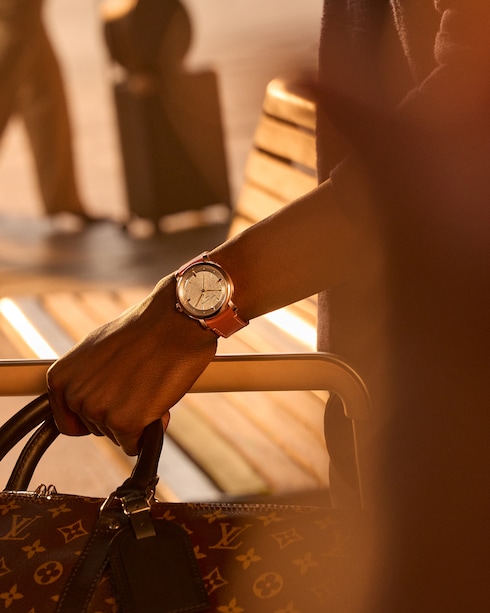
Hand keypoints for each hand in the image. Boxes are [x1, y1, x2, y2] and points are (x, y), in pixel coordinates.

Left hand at [47, 275, 217, 454]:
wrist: (175, 321)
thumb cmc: (144, 330)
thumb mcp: (98, 349)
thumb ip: (86, 379)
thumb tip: (91, 399)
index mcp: (60, 378)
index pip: (69, 421)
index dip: (97, 412)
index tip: (114, 400)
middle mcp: (73, 396)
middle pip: (96, 429)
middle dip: (120, 413)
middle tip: (139, 381)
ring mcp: (98, 410)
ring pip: (117, 437)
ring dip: (137, 419)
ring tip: (149, 383)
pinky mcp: (124, 423)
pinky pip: (135, 446)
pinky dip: (150, 429)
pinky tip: (158, 399)